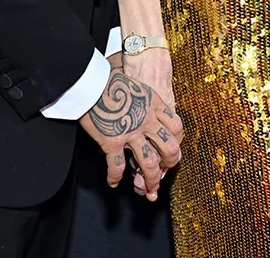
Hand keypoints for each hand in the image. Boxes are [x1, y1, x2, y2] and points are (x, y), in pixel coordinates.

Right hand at [123, 47, 179, 196]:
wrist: (92, 80)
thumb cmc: (111, 81)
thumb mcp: (138, 87)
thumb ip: (146, 102)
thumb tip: (148, 113)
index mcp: (155, 104)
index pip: (176, 127)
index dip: (177, 141)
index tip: (172, 149)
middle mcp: (147, 120)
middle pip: (169, 148)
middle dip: (169, 164)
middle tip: (165, 171)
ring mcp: (131, 132)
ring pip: (149, 163)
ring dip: (150, 180)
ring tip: (147, 189)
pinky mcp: (113, 141)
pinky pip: (117, 166)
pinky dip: (115, 177)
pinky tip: (114, 182)